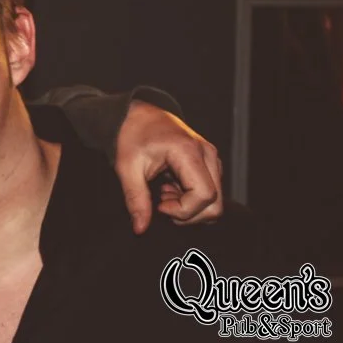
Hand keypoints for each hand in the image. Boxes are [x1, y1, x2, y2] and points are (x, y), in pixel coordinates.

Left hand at [115, 100, 222, 233]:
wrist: (137, 114)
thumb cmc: (132, 135)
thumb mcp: (127, 167)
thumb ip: (136, 199)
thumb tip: (140, 228)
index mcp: (189, 152)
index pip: (204, 195)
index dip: (183, 210)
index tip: (159, 206)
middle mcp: (207, 154)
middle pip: (215, 203)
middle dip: (188, 214)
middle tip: (161, 204)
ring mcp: (210, 158)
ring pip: (215, 200)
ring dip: (189, 206)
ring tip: (163, 193)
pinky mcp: (208, 162)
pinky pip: (210, 191)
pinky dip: (190, 198)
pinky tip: (170, 187)